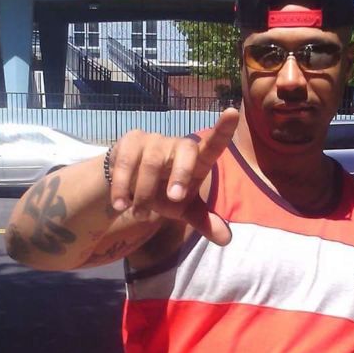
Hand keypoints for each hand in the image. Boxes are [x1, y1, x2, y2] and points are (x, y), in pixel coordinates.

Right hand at [109, 108, 238, 245]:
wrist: (131, 187)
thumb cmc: (165, 194)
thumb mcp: (185, 210)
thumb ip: (205, 222)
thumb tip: (227, 240)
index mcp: (197, 160)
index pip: (214, 143)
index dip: (223, 129)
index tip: (232, 113)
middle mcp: (178, 145)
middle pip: (185, 150)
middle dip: (181, 174)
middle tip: (174, 200)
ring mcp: (154, 140)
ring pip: (152, 163)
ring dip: (146, 194)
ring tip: (140, 214)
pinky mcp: (131, 141)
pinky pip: (127, 163)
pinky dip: (124, 187)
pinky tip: (121, 205)